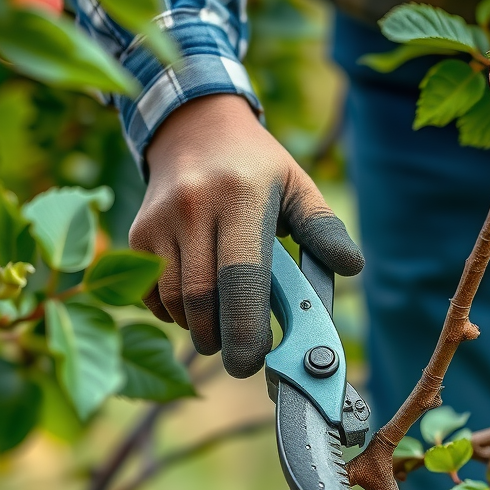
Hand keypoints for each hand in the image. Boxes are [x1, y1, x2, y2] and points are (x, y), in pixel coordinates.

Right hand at [130, 93, 363, 377]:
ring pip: (175, 302)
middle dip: (221, 339)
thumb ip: (324, 229)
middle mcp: (194, 206)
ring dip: (198, 329)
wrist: (194, 128)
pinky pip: (152, 295)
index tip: (253, 361)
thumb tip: (351, 266)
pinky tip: (195, 302)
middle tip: (240, 354)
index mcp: (240, 197)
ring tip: (220, 323)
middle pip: (202, 300)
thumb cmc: (257, 168)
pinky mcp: (138, 233)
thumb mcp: (298, 187)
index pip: (241, 279)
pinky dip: (173, 313)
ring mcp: (160, 221)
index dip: (245, 329)